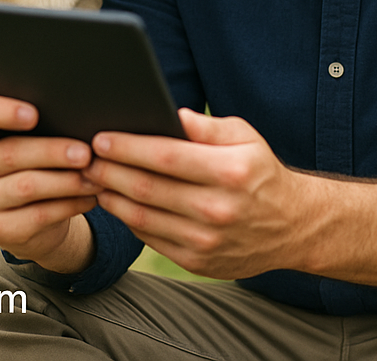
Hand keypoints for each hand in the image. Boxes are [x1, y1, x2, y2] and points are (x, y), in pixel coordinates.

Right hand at [0, 95, 100, 272]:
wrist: (33, 219)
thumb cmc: (38, 165)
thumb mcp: (34, 143)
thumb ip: (45, 127)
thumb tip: (79, 120)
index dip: (2, 112)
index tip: (34, 114)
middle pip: (11, 154)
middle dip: (53, 152)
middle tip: (85, 153)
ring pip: (27, 186)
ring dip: (66, 181)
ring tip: (94, 177)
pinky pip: (38, 214)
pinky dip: (69, 205)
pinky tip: (89, 197)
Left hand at [86, 108, 302, 279]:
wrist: (293, 227)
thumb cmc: (261, 172)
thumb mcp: (245, 137)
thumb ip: (206, 126)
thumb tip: (169, 114)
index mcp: (229, 172)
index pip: (165, 157)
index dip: (128, 147)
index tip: (100, 138)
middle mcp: (217, 209)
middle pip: (146, 188)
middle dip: (108, 171)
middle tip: (84, 157)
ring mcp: (206, 241)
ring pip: (142, 218)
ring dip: (110, 197)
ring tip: (92, 178)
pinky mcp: (197, 262)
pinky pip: (150, 239)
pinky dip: (127, 220)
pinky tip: (115, 202)